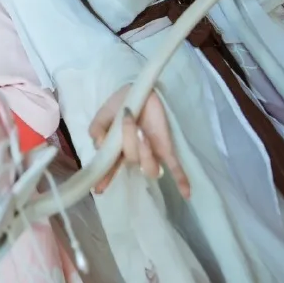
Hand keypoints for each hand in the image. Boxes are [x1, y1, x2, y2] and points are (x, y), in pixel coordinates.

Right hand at [88, 84, 190, 198]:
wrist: (140, 88)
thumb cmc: (121, 102)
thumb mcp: (104, 114)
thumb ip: (97, 129)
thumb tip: (100, 145)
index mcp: (117, 149)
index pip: (111, 167)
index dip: (105, 178)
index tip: (97, 189)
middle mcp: (134, 154)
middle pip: (130, 160)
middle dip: (128, 140)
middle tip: (128, 118)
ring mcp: (151, 152)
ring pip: (148, 166)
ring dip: (144, 152)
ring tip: (142, 132)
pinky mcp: (166, 147)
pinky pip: (174, 167)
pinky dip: (180, 180)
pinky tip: (186, 194)